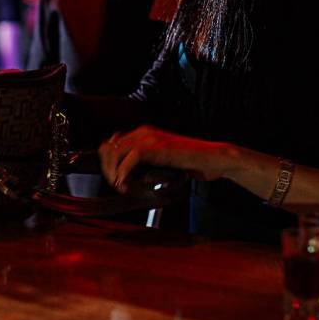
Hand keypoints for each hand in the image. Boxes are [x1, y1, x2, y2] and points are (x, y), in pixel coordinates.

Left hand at [98, 125, 233, 191]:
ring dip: (114, 173)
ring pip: (116, 152)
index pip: (111, 144)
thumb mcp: (162, 163)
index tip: (113, 179)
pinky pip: (131, 158)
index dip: (106, 163)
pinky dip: (124, 173)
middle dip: (107, 170)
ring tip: (122, 187)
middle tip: (117, 186)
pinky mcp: (157, 147)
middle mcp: (144, 132)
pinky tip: (126, 184)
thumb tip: (124, 176)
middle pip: (109, 148)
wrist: (212, 158)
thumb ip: (145, 165)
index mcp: (144, 133)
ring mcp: (150, 138)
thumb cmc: (190, 163)